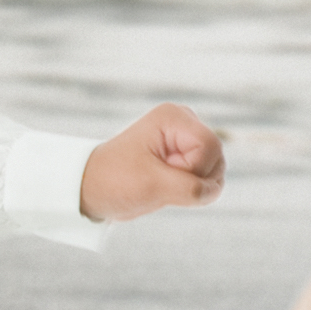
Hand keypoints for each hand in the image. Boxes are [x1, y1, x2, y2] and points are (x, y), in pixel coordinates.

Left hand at [82, 104, 227, 222]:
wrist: (94, 189)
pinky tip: (168, 188)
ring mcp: (186, 141)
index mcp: (173, 118)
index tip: (161, 171)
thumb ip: (190, 188)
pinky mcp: (187, 158)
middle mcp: (184, 123)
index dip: (192, 169)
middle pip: (216, 158)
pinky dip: (193, 191)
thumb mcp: (151, 185)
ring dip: (193, 188)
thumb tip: (212, 191)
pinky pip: (208, 180)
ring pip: (216, 171)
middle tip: (159, 179)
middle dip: (194, 180)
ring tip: (161, 184)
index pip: (209, 146)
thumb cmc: (114, 180)